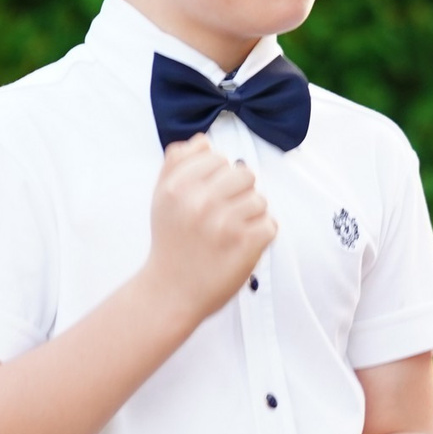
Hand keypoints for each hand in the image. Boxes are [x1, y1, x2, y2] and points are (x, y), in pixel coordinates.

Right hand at [142, 136, 276, 322]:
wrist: (170, 293)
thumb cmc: (171, 242)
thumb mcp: (162, 199)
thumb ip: (177, 164)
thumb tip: (203, 140)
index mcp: (178, 186)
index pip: (217, 157)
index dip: (216, 178)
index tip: (207, 199)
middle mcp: (200, 201)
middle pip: (244, 174)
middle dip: (237, 194)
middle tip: (221, 218)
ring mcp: (225, 222)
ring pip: (259, 199)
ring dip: (250, 217)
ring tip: (230, 234)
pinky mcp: (246, 243)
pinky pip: (270, 225)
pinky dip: (260, 237)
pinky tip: (240, 248)